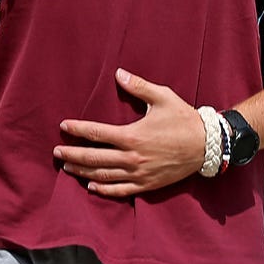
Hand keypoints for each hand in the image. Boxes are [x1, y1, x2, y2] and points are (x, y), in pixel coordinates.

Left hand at [53, 68, 205, 196]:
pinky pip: (120, 190)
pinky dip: (103, 190)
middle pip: (94, 158)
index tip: (63, 126)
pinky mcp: (147, 185)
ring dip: (82, 172)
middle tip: (57, 152)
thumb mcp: (162, 97)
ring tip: (67, 168)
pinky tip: (91, 186)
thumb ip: (138, 86)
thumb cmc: (184, 119)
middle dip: (72, 155)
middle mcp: (132, 157)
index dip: (77, 130)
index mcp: (132, 135)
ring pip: (103, 175)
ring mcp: (139, 173)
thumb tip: (118, 73)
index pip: (97, 133)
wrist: (207, 145)